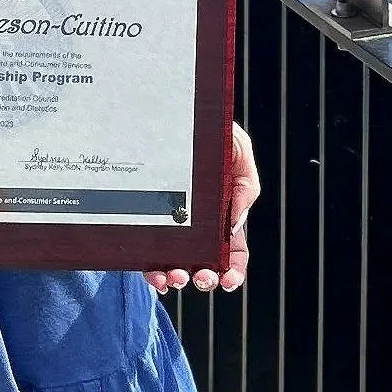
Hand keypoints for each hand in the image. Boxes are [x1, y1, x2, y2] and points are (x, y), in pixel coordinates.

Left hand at [146, 121, 260, 296]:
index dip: (233, 271)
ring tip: (175, 277)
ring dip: (177, 277)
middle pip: (204, 263)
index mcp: (223, 214)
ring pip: (175, 262)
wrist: (176, 111)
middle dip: (205, 278)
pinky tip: (154, 273)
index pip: (232, 251)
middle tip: (201, 278)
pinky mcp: (146, 222)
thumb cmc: (212, 132)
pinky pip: (147, 251)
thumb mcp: (239, 151)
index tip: (229, 281)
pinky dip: (152, 269)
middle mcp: (196, 226)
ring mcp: (170, 225)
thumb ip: (244, 187)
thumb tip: (234, 225)